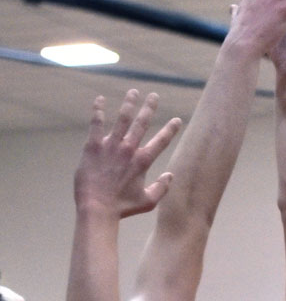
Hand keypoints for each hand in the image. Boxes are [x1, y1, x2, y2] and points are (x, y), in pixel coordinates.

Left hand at [74, 89, 180, 217]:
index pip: (161, 141)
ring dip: (129, 104)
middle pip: (142, 123)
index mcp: (143, 162)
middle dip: (149, 108)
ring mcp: (111, 146)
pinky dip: (98, 110)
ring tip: (133, 92)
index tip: (177, 119)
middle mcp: (129, 149)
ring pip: (122, 119)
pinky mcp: (93, 146)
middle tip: (154, 96)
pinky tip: (99, 100)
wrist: (97, 208)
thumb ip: (162, 188)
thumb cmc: (122, 208)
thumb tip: (171, 175)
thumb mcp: (148, 202)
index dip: (170, 129)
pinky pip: (96, 123)